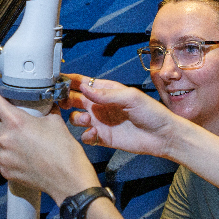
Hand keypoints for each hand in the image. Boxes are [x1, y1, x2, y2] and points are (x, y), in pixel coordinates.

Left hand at [0, 85, 99, 202]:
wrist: (69, 180)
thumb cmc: (65, 152)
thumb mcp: (56, 121)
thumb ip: (44, 111)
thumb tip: (44, 106)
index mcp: (16, 122)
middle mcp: (6, 138)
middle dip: (7, 120)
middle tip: (23, 125)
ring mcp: (4, 156)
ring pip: (0, 140)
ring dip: (9, 139)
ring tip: (28, 144)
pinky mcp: (5, 170)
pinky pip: (3, 157)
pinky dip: (12, 155)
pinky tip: (27, 157)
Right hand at [64, 74, 182, 159]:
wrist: (163, 136)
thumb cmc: (151, 112)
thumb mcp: (131, 97)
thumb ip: (107, 94)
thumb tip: (85, 88)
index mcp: (106, 91)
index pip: (82, 83)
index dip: (68, 81)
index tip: (56, 82)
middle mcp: (100, 105)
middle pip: (74, 99)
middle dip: (66, 100)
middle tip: (63, 102)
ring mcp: (100, 121)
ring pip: (76, 118)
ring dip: (76, 118)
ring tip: (86, 120)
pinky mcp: (103, 137)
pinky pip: (86, 136)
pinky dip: (85, 135)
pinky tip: (94, 134)